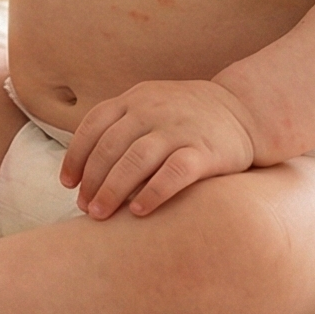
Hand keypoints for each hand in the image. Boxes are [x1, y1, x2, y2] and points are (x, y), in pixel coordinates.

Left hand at [61, 80, 262, 218]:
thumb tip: (85, 169)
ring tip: (100, 214)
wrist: (246, 110)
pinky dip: (153, 192)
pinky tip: (139, 212)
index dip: (76, 156)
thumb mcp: (152, 106)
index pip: (94, 125)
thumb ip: (123, 126)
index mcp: (135, 99)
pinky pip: (174, 173)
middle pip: (110, 146)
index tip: (68, 183)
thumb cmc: (188, 118)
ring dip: (113, 189)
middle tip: (84, 207)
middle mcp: (153, 110)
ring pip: (136, 159)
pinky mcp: (205, 150)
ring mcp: (180, 128)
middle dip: (92, 179)